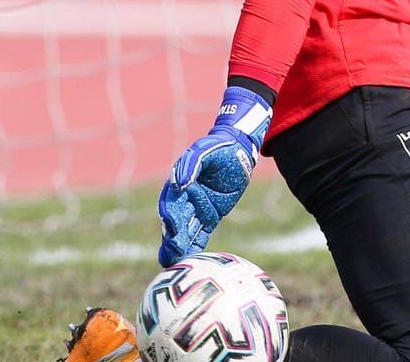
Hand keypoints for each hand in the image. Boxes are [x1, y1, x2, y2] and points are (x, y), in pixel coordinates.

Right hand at [157, 84, 272, 265]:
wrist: (239, 147)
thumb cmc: (220, 146)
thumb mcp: (205, 150)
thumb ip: (191, 164)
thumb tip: (179, 183)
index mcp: (180, 182)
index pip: (171, 203)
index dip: (170, 217)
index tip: (172, 229)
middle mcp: (186, 197)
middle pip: (176, 221)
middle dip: (172, 238)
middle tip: (170, 254)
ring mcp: (198, 207)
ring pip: (186, 230)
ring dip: (179, 246)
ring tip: (173, 262)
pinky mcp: (211, 215)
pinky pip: (201, 232)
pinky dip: (195, 245)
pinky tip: (190, 259)